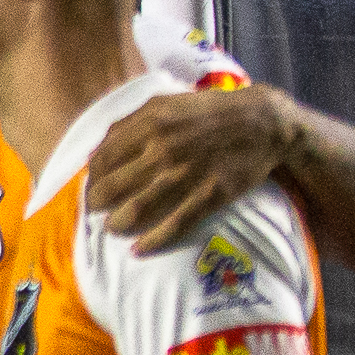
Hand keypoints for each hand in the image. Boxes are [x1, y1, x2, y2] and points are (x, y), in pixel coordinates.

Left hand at [89, 85, 293, 253]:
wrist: (263, 123)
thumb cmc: (209, 113)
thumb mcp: (165, 105)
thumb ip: (128, 125)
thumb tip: (95, 153)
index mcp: (150, 124)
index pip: (102, 160)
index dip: (91, 178)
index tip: (92, 186)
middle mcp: (164, 150)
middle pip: (112, 187)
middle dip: (96, 204)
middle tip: (95, 210)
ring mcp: (187, 174)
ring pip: (136, 209)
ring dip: (116, 224)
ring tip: (112, 227)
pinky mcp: (210, 194)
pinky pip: (174, 225)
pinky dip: (152, 241)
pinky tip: (138, 249)